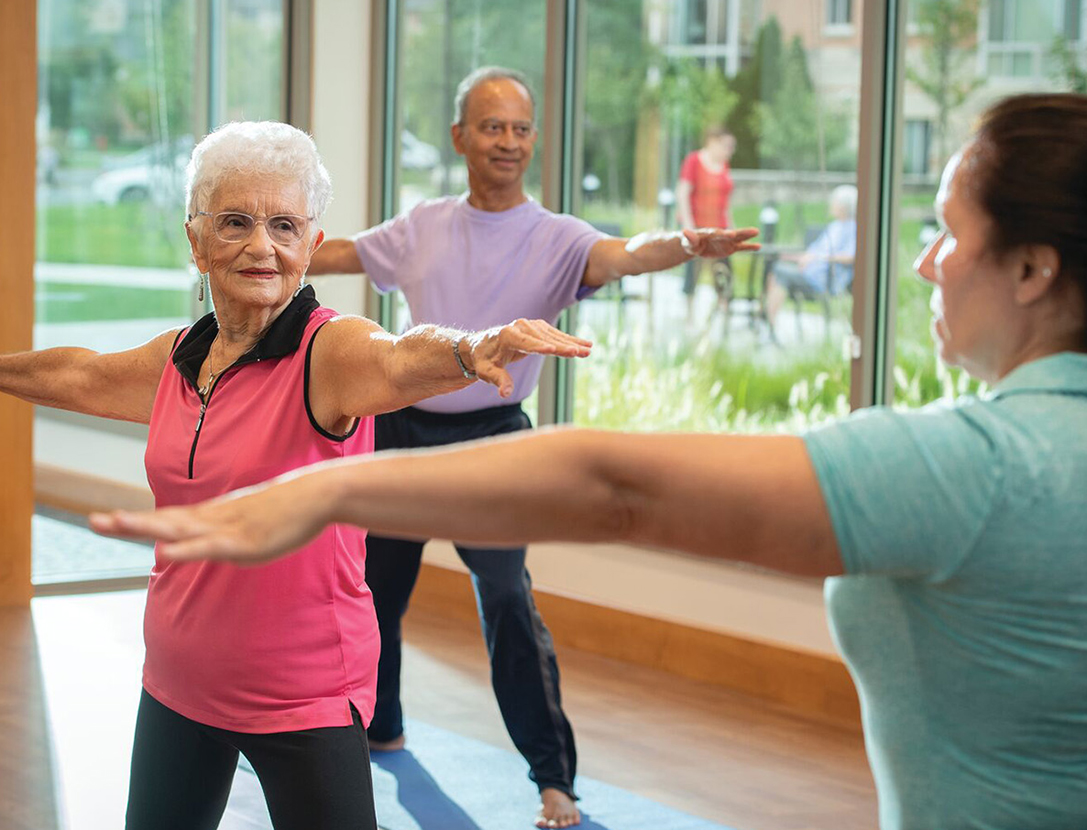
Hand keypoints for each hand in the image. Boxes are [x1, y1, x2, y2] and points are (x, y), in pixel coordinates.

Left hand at [89, 470, 332, 564]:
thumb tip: (223, 537)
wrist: (319, 494)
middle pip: (166, 520)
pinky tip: (165, 552)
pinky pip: (210, 547)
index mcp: (216, 515)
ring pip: (180, 528)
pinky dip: (186, 549)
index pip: (170, 517)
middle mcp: (215, 519)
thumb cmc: (290, 507)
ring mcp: (228, 528)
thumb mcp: (254, 519)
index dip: (139, 519)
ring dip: (147, 526)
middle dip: (130, 522)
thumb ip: (233, 529)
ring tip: (115, 523)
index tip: (106, 519)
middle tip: (94, 521)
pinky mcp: (245, 541)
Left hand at [466, 320, 591, 397]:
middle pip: (544, 339)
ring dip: (572, 343)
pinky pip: (556, 335)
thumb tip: (505, 393)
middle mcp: (520, 326)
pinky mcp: (539, 328)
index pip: (525, 343)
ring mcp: (531, 325)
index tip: (553, 351)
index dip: (539, 347)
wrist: (483, 344)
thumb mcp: (486, 372)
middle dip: (562, 346)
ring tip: (589, 350)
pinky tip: (586, 344)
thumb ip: (498, 380)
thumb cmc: (484, 360)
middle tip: (579, 353)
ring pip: (554, 336)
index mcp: (507, 335)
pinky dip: (570, 340)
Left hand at [681, 227, 759, 258]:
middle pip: (733, 233)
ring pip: (739, 238)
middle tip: (753, 230)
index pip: (719, 233)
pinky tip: (759, 246)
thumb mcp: (688, 242)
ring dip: (748, 236)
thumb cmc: (690, 243)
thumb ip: (689, 237)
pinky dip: (749, 247)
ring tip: (758, 232)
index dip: (725, 234)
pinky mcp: (730, 248)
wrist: (695, 246)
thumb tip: (684, 231)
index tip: (731, 234)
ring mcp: (727, 241)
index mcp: (711, 233)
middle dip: (742, 232)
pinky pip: (741, 247)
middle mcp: (722, 235)